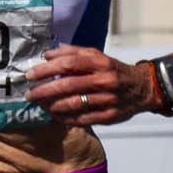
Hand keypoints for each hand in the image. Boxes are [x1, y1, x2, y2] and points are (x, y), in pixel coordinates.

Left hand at [25, 46, 156, 126]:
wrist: (143, 88)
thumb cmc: (113, 70)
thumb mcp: (98, 56)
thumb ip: (73, 52)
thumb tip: (47, 54)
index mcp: (100, 62)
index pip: (68, 63)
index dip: (47, 69)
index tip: (31, 75)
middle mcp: (104, 80)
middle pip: (68, 85)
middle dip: (45, 90)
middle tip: (30, 94)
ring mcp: (108, 100)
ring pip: (74, 104)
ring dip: (53, 106)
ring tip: (41, 105)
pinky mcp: (109, 116)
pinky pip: (83, 119)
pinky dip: (66, 118)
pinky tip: (55, 115)